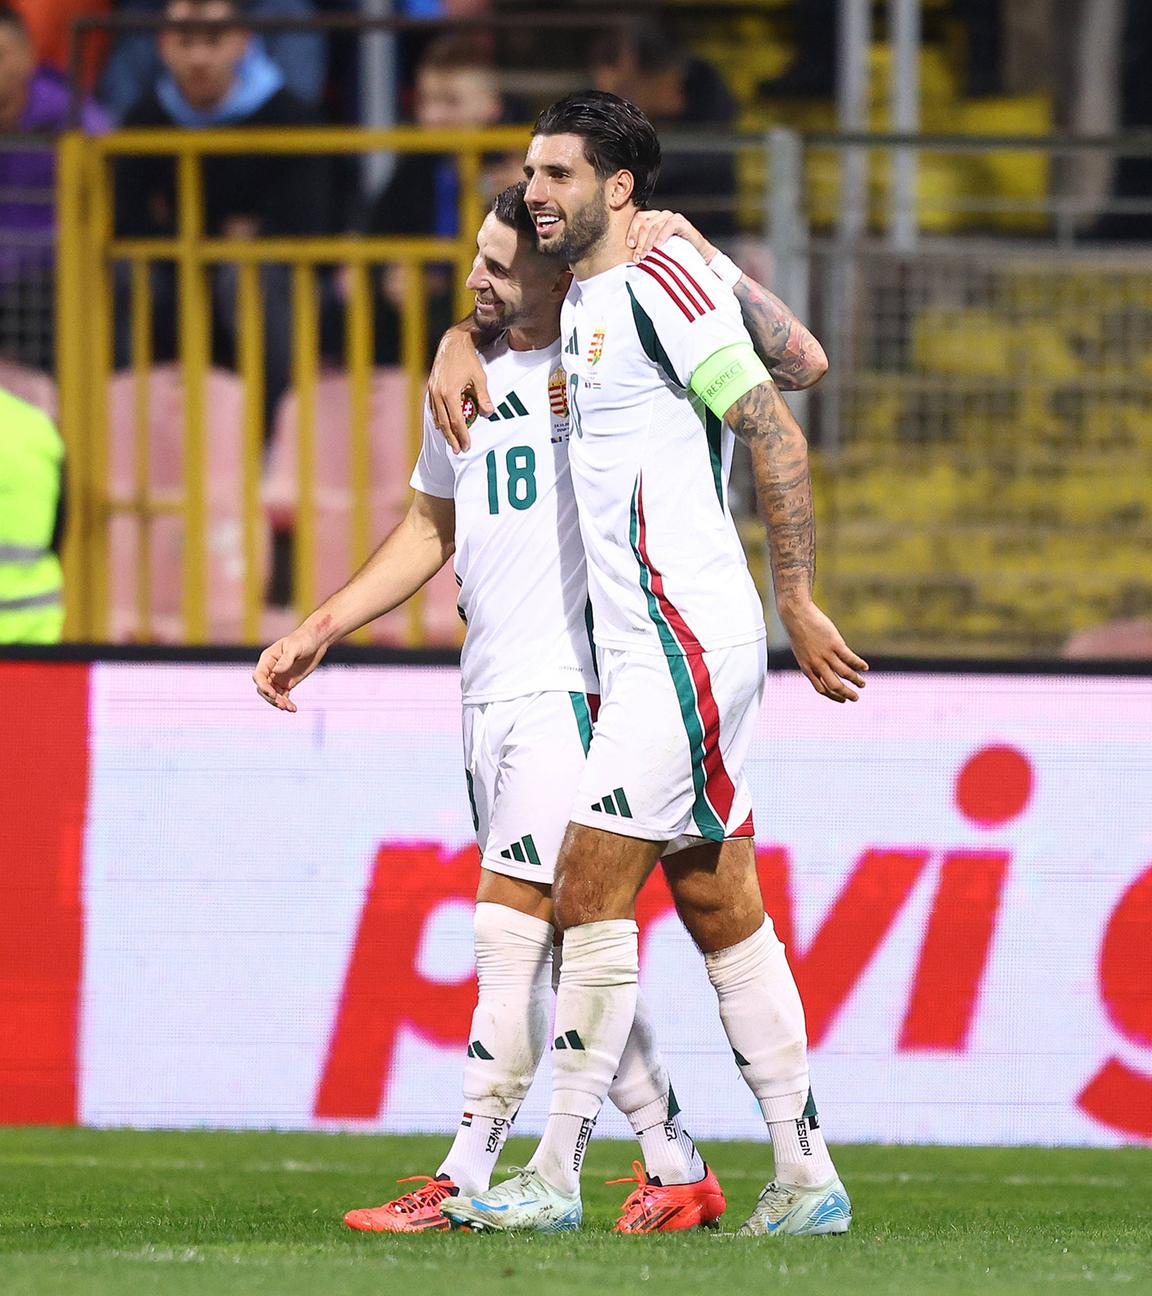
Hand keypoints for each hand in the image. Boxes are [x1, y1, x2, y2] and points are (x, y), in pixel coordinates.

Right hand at [253, 624, 329, 711]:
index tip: (273, 694)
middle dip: (271, 698)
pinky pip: (284, 696)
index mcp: (268, 659)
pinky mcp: (288, 683)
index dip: (263, 686)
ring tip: (290, 709)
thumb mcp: (295, 647)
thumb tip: (275, 672)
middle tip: (282, 705)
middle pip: (264, 688)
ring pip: (273, 695)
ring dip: (279, 703)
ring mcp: (278, 678)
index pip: (259, 676)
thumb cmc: (304, 639)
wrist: (317, 641)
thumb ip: (286, 660)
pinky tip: (293, 709)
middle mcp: (270, 670)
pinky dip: (287, 703)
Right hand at [427, 324, 491, 453]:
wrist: (452, 343)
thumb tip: (489, 412)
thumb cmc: (467, 359)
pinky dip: (438, 419)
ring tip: (451, 441)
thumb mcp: (479, 378)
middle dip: (452, 438)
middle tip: (458, 451)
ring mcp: (432, 391)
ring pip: (437, 417)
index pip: (456, 421)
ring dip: (444, 431)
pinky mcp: (430, 387)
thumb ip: (483, 397)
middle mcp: (437, 394)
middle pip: (444, 423)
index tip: (467, 446)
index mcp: (449, 393)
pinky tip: (443, 425)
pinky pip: (433, 409)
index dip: (462, 435)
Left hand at [626, 209, 717, 263]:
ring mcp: (673, 218)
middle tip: (638, 257)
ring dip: (649, 242)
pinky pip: (670, 225)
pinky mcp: (683, 223)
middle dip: (640, 242)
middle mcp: (662, 217)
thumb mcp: (655, 253)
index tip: (630, 246)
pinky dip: (663, 235)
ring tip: (647, 255)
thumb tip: (630, 257)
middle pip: (645, 223)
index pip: (639, 218)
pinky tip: (658, 247)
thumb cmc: (674, 257)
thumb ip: (644, 249)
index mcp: (653, 220)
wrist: (698, 258)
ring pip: (655, 225)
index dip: (632, 231)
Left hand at [779, 600, 868, 702]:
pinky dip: (859, 664)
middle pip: (834, 685)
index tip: (843, 700)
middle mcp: (817, 664)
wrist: (796, 615)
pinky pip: (850, 658)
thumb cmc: (798, 632)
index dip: (833, 696)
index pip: (821, 689)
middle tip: (856, 698)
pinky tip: (865, 667)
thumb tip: (823, 669)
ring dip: (855, 680)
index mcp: (807, 668)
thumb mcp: (802, 652)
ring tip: (862, 684)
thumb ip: (812, 663)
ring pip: (844, 673)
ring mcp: (826, 654)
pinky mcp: (834, 644)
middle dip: (846, 694)